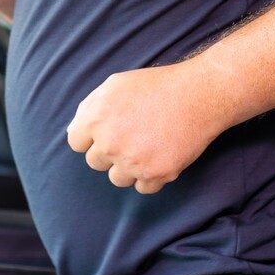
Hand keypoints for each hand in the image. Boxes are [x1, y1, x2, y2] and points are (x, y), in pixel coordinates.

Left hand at [65, 63, 227, 194]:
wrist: (197, 95)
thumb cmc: (155, 86)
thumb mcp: (114, 85)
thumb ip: (89, 109)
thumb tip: (76, 132)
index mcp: (95, 119)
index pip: (76, 143)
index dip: (91, 137)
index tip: (107, 131)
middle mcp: (110, 143)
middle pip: (95, 163)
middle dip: (109, 152)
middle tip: (131, 136)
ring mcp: (133, 161)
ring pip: (117, 179)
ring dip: (128, 167)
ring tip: (145, 147)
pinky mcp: (157, 174)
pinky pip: (143, 188)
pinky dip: (150, 177)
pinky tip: (159, 157)